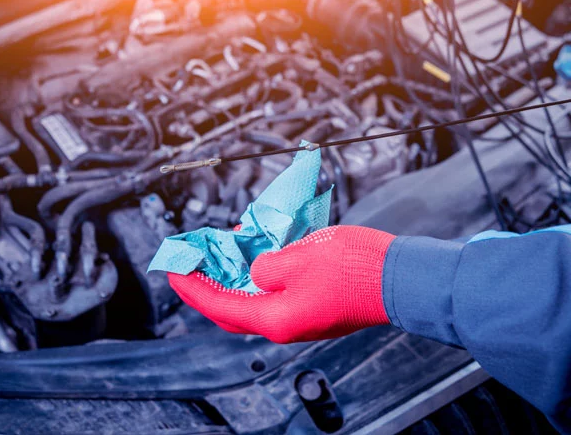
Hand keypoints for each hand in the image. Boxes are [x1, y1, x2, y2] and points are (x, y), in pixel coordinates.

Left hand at [168, 225, 395, 342]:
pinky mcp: (317, 305)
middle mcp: (286, 324)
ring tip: (226, 246)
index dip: (191, 286)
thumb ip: (264, 266)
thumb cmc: (353, 269)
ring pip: (257, 296)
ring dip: (239, 273)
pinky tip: (263, 249)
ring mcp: (303, 317)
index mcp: (275, 318)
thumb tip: (257, 270)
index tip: (172, 267)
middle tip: (192, 260)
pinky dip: (264, 271)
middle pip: (234, 306)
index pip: (218, 305)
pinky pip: (279, 290)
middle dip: (209, 283)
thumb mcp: (296, 257)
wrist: (398, 278)